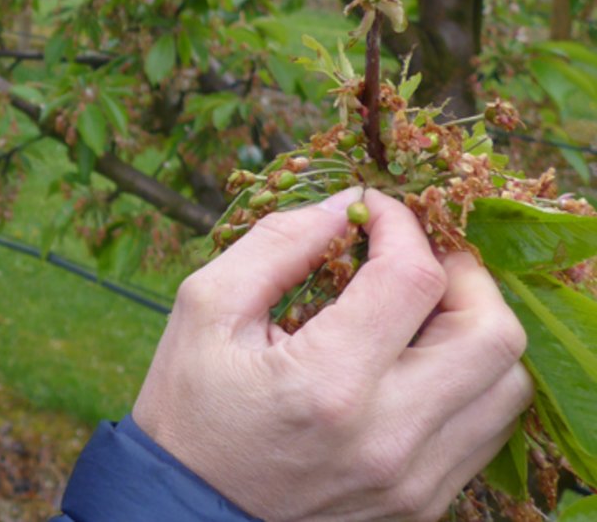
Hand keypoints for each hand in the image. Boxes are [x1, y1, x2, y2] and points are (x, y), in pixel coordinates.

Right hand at [131, 188, 532, 521]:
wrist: (189, 512)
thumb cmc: (190, 407)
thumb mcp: (205, 307)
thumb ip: (275, 245)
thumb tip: (342, 206)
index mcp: (327, 383)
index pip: (413, 279)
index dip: (400, 224)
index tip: (372, 209)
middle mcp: (388, 436)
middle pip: (491, 333)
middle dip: (461, 272)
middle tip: (414, 256)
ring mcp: (416, 477)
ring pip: (507, 382)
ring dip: (474, 325)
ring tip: (422, 307)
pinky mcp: (425, 500)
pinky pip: (487, 426)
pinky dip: (469, 377)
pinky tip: (417, 358)